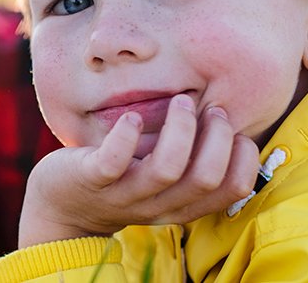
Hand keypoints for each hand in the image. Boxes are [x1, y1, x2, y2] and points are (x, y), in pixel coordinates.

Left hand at [18, 94, 259, 246]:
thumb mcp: (162, 175)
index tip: (237, 132)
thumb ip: (191, 158)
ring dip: (180, 130)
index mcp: (182, 204)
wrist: (62, 206)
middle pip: (205, 179)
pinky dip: (126, 135)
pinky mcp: (91, 179)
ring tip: (180, 101)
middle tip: (211, 109)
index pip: (232, 190)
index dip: (245, 159)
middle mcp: (158, 205)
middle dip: (218, 137)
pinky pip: (113, 162)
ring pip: (166, 170)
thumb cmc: (122, 177)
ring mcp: (124, 194)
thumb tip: (230, 116)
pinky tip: (132, 116)